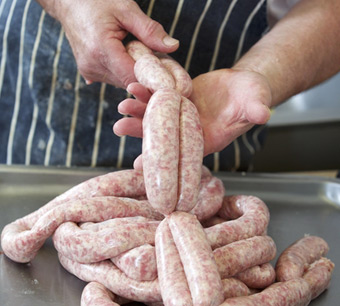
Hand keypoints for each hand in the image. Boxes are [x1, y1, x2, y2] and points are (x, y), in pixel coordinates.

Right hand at [50, 0, 178, 87]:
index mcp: (101, 50)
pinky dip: (125, 71)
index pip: (133, 77)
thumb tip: (173, 46)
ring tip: (141, 54)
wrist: (67, 2)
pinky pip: (114, 78)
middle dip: (147, 76)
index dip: (153, 80)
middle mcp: (93, 66)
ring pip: (123, 82)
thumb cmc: (96, 1)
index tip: (169, 76)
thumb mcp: (126, 9)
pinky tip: (129, 57)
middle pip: (130, 82)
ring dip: (136, 73)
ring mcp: (89, 72)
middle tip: (160, 62)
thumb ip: (150, 30)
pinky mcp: (88, 73)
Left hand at [113, 69, 271, 156]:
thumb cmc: (252, 96)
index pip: (182, 154)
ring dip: (138, 112)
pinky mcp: (179, 99)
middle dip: (140, 133)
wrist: (243, 85)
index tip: (138, 166)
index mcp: (208, 139)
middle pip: (163, 136)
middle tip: (119, 128)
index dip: (161, 161)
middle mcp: (190, 131)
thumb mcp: (257, 101)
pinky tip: (133, 87)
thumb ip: (256, 109)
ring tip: (122, 107)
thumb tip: (263, 114)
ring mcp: (183, 115)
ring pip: (157, 117)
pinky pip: (160, 98)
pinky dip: (147, 93)